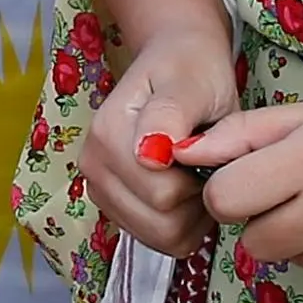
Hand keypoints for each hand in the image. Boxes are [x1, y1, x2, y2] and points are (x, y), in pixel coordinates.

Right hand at [89, 22, 237, 257]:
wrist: (177, 62)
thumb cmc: (191, 69)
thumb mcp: (190, 81)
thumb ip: (171, 113)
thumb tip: (149, 155)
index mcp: (107, 135)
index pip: (163, 196)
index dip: (201, 182)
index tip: (209, 149)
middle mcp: (93, 166)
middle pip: (161, 225)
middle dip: (197, 203)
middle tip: (208, 163)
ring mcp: (100, 189)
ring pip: (161, 238)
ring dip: (191, 215)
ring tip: (199, 174)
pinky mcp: (114, 205)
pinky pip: (158, 239)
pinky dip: (182, 222)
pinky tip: (188, 188)